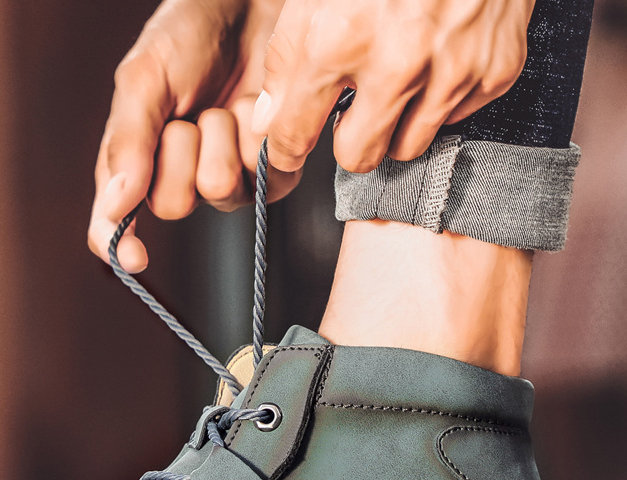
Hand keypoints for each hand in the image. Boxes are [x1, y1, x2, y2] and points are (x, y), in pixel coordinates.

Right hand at [88, 0, 299, 272]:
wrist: (249, 6)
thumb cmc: (189, 37)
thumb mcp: (143, 80)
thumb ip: (127, 142)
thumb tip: (115, 207)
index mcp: (136, 164)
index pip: (117, 223)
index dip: (121, 245)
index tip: (134, 258)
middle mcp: (179, 181)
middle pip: (172, 204)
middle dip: (178, 151)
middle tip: (186, 115)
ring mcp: (227, 182)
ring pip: (218, 189)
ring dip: (220, 136)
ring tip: (222, 106)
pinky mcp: (270, 177)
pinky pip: (261, 178)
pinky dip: (254, 135)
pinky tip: (251, 110)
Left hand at [252, 0, 535, 172]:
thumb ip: (286, 59)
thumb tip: (270, 122)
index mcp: (339, 38)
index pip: (296, 134)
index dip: (286, 150)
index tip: (289, 151)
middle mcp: (397, 63)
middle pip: (357, 157)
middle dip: (350, 139)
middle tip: (353, 107)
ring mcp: (450, 71)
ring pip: (407, 147)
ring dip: (396, 124)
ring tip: (398, 77)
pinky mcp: (493, 72)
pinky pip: (452, 119)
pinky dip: (440, 97)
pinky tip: (437, 57)